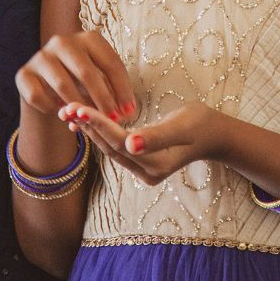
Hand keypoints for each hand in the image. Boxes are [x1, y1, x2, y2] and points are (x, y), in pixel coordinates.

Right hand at [15, 30, 137, 122]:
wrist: (48, 87)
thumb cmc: (83, 83)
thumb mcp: (102, 82)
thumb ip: (114, 93)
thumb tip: (128, 112)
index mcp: (88, 38)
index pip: (110, 62)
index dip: (122, 89)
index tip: (129, 111)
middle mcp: (63, 42)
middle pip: (86, 72)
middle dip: (102, 100)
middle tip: (112, 120)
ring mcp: (41, 56)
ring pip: (62, 85)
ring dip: (78, 107)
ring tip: (89, 121)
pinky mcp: (23, 74)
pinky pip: (39, 96)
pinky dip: (52, 109)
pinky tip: (61, 114)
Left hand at [60, 100, 220, 186]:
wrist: (212, 134)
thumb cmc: (200, 124)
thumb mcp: (182, 127)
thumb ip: (157, 136)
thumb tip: (131, 145)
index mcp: (156, 166)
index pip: (120, 144)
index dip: (99, 125)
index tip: (79, 109)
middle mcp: (146, 173)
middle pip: (111, 148)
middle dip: (89, 127)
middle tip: (67, 107)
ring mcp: (143, 170)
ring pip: (110, 148)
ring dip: (91, 130)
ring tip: (70, 111)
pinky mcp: (140, 162)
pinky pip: (115, 147)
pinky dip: (100, 132)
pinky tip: (85, 120)